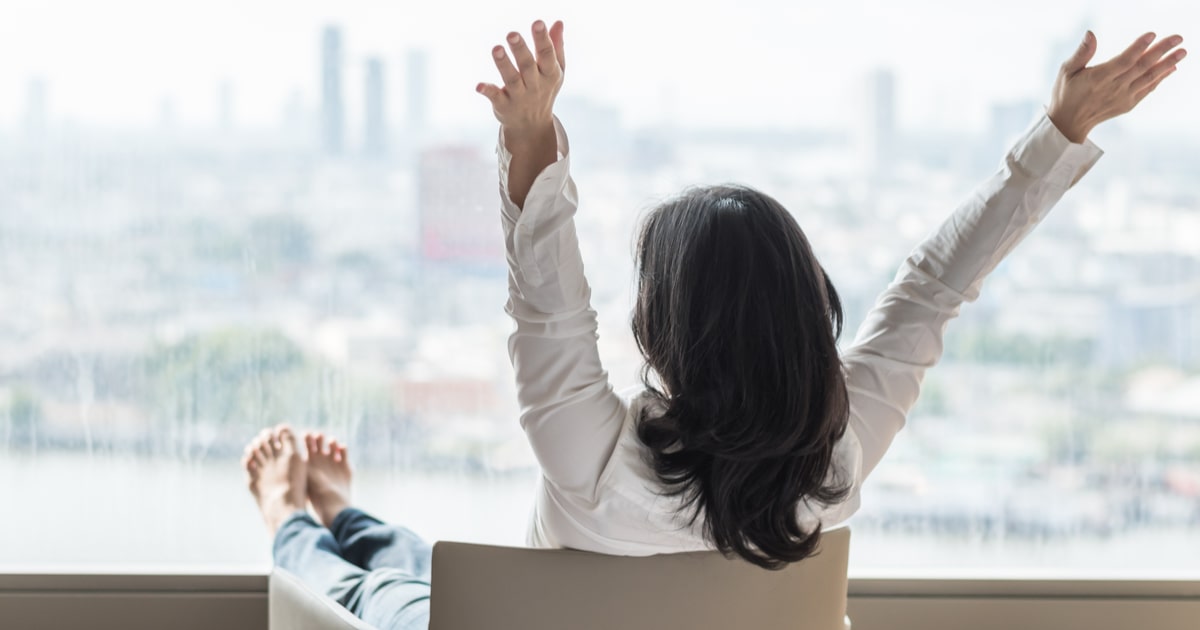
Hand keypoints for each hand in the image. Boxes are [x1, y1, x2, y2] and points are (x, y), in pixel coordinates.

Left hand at [476, 20, 565, 135]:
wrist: (532, 126)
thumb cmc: (544, 89)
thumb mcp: (554, 70)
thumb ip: (556, 46)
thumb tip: (558, 22)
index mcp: (549, 74)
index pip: (547, 55)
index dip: (542, 39)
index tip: (538, 23)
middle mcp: (535, 85)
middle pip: (527, 66)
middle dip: (520, 50)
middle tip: (511, 34)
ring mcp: (519, 96)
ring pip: (511, 80)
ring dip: (503, 65)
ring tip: (496, 49)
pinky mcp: (503, 105)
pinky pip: (496, 98)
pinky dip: (488, 91)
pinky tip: (479, 86)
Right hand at [1048, 31, 1185, 143]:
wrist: (1068, 123)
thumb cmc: (1066, 93)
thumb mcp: (1066, 71)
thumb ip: (1082, 52)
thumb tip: (1091, 33)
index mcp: (1098, 78)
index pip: (1123, 61)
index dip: (1138, 48)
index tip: (1152, 34)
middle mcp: (1113, 88)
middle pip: (1141, 67)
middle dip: (1162, 51)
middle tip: (1178, 38)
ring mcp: (1122, 97)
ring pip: (1149, 78)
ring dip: (1167, 64)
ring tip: (1182, 52)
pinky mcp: (1127, 104)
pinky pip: (1147, 89)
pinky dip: (1160, 78)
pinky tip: (1171, 68)